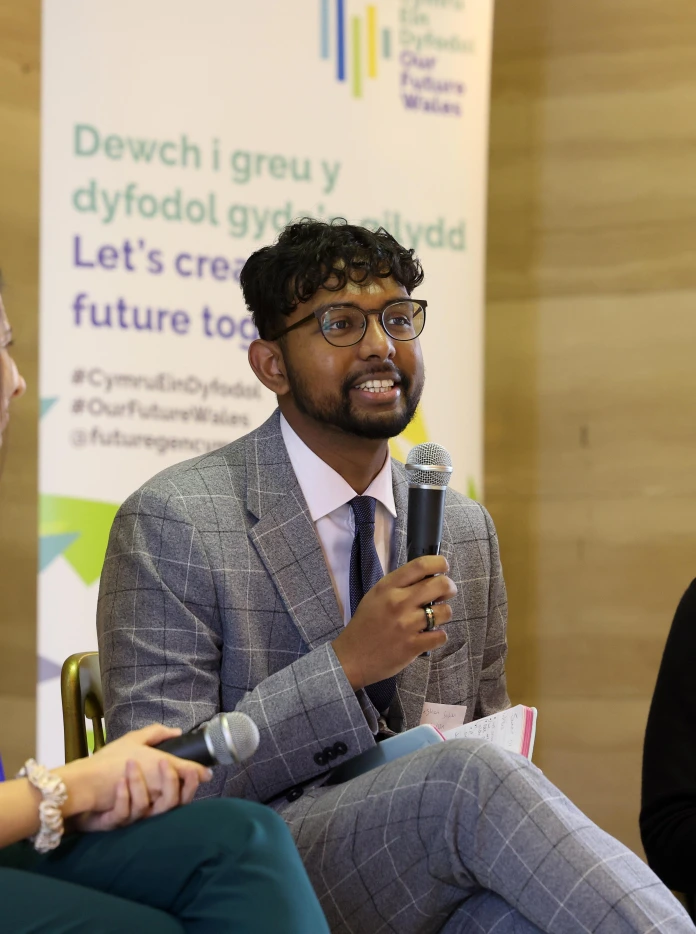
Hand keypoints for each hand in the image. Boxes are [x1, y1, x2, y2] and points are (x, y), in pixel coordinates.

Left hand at [57, 724, 211, 828]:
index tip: (192, 769)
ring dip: (139, 784)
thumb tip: (179, 732)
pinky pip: (124, 814)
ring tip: (130, 764)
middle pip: (171, 805)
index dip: (190, 784)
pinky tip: (120, 782)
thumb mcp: (134, 744)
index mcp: (155, 790)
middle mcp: (146, 806)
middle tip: (165, 764)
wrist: (77, 785)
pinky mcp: (112, 822)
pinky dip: (123, 797)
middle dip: (171, 784)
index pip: (182, 792)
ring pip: (146, 808)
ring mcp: (130, 816)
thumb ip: (157, 736)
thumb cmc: (109, 765)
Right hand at [332, 555, 455, 689]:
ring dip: (443, 614)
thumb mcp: (376, 596)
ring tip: (433, 618)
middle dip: (449, 587)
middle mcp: (399, 602)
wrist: (351, 657)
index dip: (439, 563)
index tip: (444, 567)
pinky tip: (429, 636)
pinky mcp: (412, 646)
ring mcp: (407, 625)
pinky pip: (440, 636)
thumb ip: (399, 585)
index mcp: (388, 587)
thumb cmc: (365, 623)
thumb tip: (428, 577)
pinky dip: (438, 636)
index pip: (421, 565)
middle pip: (440, 584)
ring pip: (444, 611)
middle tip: (446, 593)